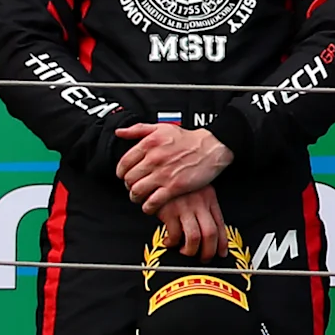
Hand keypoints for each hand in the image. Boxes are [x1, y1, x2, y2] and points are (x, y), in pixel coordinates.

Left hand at [114, 122, 231, 212]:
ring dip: (136, 197)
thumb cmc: (189, 138)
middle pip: (129, 179)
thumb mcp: (162, 127)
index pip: (123, 164)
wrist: (214, 147)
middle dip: (129, 186)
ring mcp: (164, 174)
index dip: (121, 173)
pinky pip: (153, 201)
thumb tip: (120, 132)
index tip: (125, 176)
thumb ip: (138, 129)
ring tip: (140, 197)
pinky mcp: (175, 187)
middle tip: (134, 187)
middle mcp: (154, 159)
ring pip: (137, 191)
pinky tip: (150, 206)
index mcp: (149, 144)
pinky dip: (148, 206)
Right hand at [155, 186, 227, 261]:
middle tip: (203, 258)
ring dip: (190, 250)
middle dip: (208, 251)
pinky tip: (169, 242)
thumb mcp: (197, 191)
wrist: (159, 173)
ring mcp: (185, 207)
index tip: (221, 253)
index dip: (222, 243)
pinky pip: (174, 235)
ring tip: (185, 251)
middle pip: (210, 233)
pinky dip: (172, 243)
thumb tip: (207, 232)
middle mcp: (200, 204)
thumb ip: (203, 208)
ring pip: (195, 237)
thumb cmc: (178, 186)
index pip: (221, 225)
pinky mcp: (168, 211)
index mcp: (209, 199)